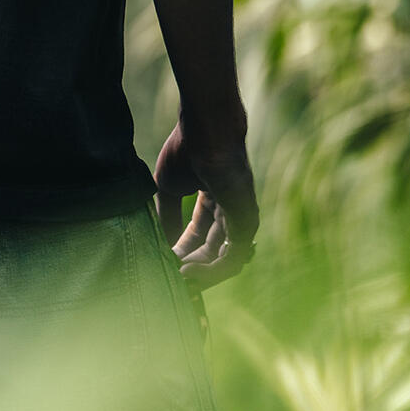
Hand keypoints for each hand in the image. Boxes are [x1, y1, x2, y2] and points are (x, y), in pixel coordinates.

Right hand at [153, 119, 257, 290]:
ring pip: (224, 260)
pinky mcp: (246, 223)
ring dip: (201, 274)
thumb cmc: (187, 150)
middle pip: (213, 253)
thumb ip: (167, 215)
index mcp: (214, 201)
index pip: (200, 237)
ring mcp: (241, 219)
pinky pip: (232, 258)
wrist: (205, 132)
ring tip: (178, 276)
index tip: (163, 263)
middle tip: (170, 278)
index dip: (182, 251)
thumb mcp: (168, 187)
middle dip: (191, 267)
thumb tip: (163, 243)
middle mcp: (231, 213)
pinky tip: (187, 269)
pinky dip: (211, 270)